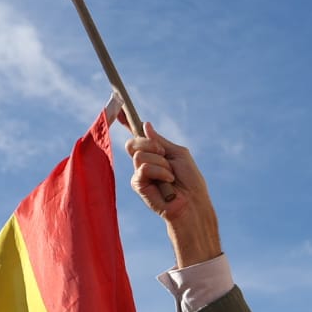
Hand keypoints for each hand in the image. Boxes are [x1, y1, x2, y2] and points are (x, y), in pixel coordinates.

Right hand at [125, 122, 220, 267]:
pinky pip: (143, 168)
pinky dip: (160, 172)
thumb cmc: (191, 181)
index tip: (119, 109)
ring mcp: (140, 174)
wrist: (193, 203)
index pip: (137, 135)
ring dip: (160, 163)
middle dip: (151, 145)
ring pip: (139, 154)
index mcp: (155, 152)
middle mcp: (145, 162)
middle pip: (133, 142)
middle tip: (165, 156)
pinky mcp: (138, 185)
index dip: (126, 122)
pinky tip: (168, 182)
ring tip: (171, 175)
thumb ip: (160, 141)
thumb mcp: (178, 154)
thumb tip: (145, 124)